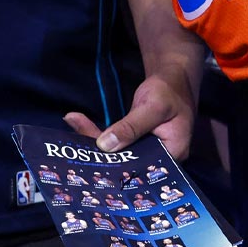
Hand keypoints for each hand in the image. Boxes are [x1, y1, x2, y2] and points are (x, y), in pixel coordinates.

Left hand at [65, 66, 193, 158]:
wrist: (174, 77)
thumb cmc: (170, 90)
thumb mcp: (153, 106)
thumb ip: (131, 127)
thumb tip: (104, 146)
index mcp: (172, 154)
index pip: (141, 168)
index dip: (116, 169)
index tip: (90, 162)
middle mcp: (161, 158)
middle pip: (127, 163)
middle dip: (99, 155)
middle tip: (73, 143)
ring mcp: (148, 151)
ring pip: (119, 154)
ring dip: (95, 142)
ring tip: (74, 123)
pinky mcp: (138, 143)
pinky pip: (118, 144)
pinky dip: (99, 135)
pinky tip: (79, 122)